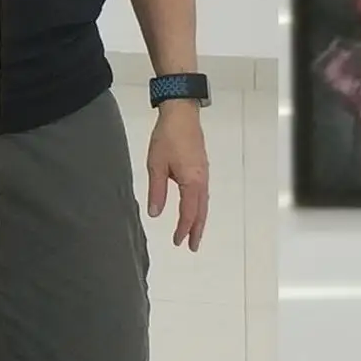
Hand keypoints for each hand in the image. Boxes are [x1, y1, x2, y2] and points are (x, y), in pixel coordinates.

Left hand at [145, 99, 211, 250]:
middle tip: (193, 246)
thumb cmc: (167, 138)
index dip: (183, 229)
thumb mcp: (156, 166)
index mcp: (192, 182)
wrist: (181, 113)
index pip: (188, 213)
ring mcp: (204, 173)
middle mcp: (202, 180)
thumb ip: (157, 191)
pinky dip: (200, 206)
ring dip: (199, 219)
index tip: (178, 242)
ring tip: (194, 232)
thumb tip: (156, 214)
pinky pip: (203, 193)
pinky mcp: (202, 166)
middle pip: (201, 211)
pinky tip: (194, 207)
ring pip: (204, 202)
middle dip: (197, 230)